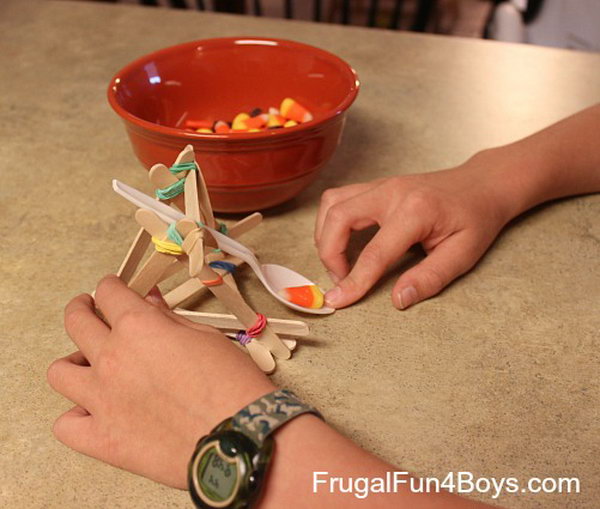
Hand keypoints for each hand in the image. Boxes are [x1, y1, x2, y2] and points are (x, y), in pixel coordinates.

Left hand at [47, 275, 274, 488]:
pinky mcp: (102, 439)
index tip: (115, 290)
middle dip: (82, 309)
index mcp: (139, 327)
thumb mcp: (206, 336)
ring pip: (60, 372)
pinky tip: (94, 412)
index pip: (109, 293)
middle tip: (90, 310)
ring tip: (90, 365)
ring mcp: (101, 400)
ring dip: (74, 362)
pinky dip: (76, 416)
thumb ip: (168, 318)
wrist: (241, 436)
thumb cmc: (232, 382)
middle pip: (76, 322)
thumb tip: (149, 302)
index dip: (111, 287)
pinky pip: (66, 425)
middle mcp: (112, 358)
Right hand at [315, 156, 512, 309]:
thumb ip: (430, 278)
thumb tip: (398, 300)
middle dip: (329, 254)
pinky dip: (331, 222)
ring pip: (332, 203)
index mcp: (416, 211)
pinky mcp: (376, 185)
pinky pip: (339, 198)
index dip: (354, 281)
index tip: (338, 301)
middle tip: (341, 280)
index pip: (374, 252)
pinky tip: (341, 240)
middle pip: (339, 217)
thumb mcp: (463, 254)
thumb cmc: (475, 219)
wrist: (482, 185)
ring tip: (338, 261)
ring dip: (325, 235)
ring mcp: (381, 184)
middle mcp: (392, 192)